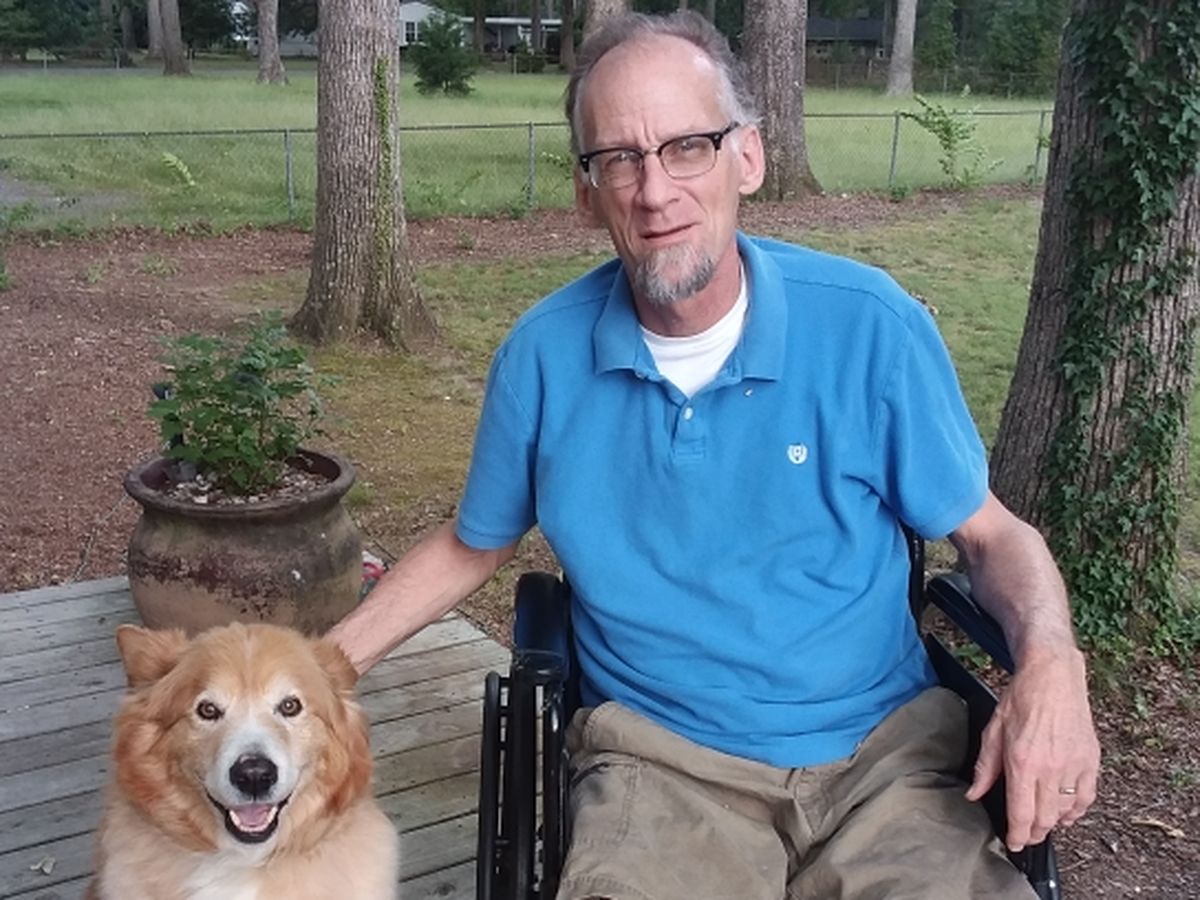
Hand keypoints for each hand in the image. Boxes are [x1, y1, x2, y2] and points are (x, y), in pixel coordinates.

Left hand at [965, 646, 1100, 850]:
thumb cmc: (1021, 699)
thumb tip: (974, 793)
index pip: (1022, 813)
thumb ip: (984, 767)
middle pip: (1045, 818)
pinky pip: (1086, 797)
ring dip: (1054, 823)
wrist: (1052, 676)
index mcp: (1022, 762)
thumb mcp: (993, 731)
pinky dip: (1077, 810)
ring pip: (1066, 811)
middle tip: (1026, 836)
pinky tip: (1067, 812)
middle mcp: (1050, 769)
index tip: (1014, 843)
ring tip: (1042, 823)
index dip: (1018, 835)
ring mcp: (1074, 765)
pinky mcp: (1090, 760)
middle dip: (1034, 833)